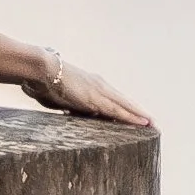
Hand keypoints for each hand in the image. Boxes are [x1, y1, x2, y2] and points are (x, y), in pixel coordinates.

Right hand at [21, 59, 151, 127]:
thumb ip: (69, 104)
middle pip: (124, 102)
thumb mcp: (60, 96)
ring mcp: (100, 91)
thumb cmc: (45, 81)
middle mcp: (100, 86)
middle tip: (153, 123)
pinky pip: (118, 111)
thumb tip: (70, 110)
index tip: (136, 117)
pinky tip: (143, 123)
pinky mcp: (97, 99)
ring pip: (126, 106)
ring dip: (140, 116)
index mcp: (91, 85)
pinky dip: (132, 117)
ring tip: (153, 125)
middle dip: (138, 113)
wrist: (41, 69)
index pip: (114, 99)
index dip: (126, 108)